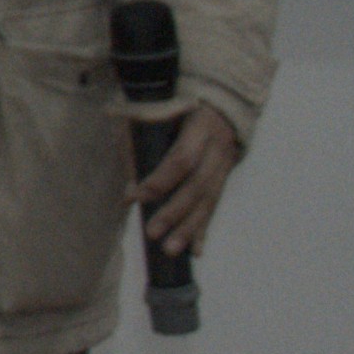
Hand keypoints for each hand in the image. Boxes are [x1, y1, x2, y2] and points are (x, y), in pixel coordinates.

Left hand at [134, 98, 245, 257]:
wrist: (223, 103)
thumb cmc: (179, 107)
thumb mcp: (159, 111)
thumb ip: (139, 139)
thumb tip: (128, 183)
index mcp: (200, 129)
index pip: (181, 159)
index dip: (160, 180)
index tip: (135, 196)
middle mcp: (217, 150)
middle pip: (197, 186)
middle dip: (174, 212)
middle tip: (153, 233)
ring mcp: (225, 166)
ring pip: (208, 201)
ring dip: (189, 228)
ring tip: (172, 250)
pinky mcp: (225, 179)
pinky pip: (214, 206)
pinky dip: (204, 229)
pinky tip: (196, 250)